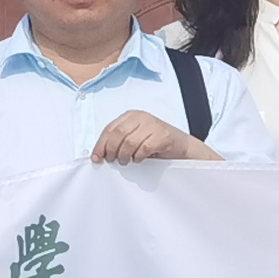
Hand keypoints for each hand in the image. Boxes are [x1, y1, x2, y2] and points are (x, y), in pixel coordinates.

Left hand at [91, 112, 216, 163]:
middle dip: (111, 150)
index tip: (96, 158)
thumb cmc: (155, 143)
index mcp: (131, 116)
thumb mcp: (134, 138)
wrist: (182, 147)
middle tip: (112, 161)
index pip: (110, 128)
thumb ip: (118, 141)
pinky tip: (140, 159)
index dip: (101, 144)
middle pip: (117, 134)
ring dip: (124, 156)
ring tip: (127, 161)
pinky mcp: (162, 136)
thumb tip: (99, 155)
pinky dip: (138, 157)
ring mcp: (153, 125)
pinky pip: (144, 148)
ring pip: (129, 142)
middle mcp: (141, 117)